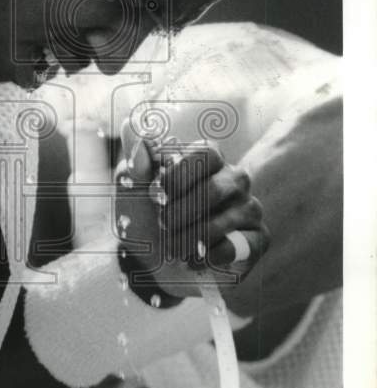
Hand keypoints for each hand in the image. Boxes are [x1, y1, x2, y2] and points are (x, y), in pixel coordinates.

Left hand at [115, 121, 269, 297]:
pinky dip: (213, 255)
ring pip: (230, 218)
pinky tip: (193, 261)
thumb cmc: (144, 217)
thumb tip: (129, 124)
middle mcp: (234, 179)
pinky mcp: (257, 240)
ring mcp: (249, 208)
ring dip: (192, 236)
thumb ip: (135, 158)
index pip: (206, 153)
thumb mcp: (131, 188)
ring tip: (172, 247)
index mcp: (207, 159)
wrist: (149, 262)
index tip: (155, 195)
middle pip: (217, 187)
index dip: (179, 176)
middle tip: (162, 223)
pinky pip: (245, 245)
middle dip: (181, 211)